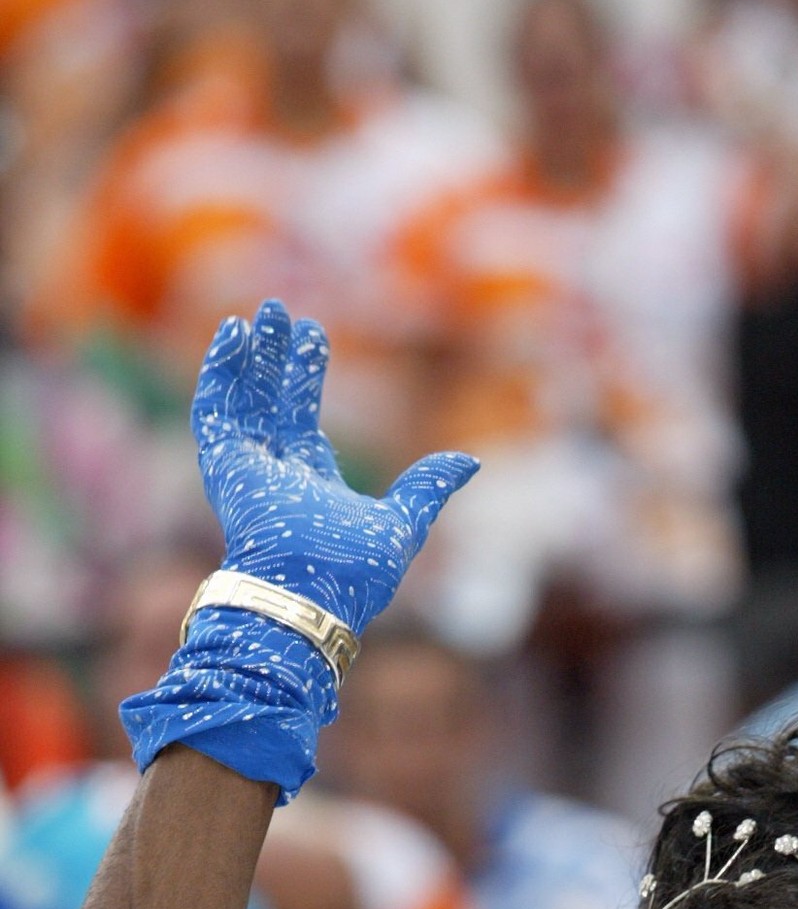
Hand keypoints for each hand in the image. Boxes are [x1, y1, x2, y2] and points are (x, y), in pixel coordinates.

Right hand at [193, 298, 476, 634]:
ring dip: (249, 357)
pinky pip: (214, 410)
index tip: (315, 338)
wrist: (312, 595)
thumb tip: (472, 462)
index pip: (304, 423)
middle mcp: (275, 476)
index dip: (306, 380)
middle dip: (277, 359)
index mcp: (311, 487)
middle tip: (282, 313)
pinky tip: (232, 333)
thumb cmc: (355, 573)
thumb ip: (428, 487)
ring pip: (243, 400)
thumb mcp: (404, 523)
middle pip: (272, 404)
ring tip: (260, 314)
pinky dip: (220, 371)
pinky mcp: (223, 466)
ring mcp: (246, 470)